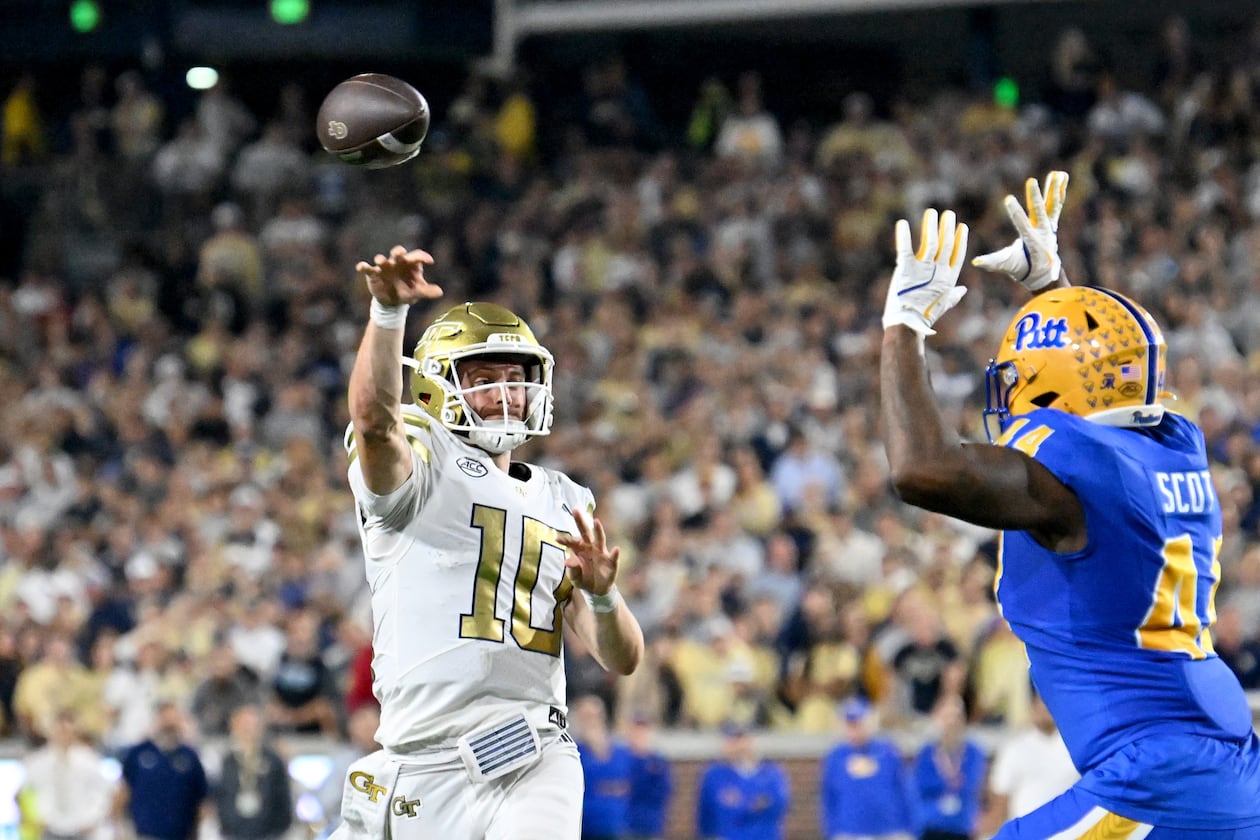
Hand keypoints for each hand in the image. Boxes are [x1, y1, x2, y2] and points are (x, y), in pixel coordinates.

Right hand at [355, 245, 442, 305]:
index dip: (423, 257)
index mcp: (411, 264)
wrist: (393, 302)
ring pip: (382, 259)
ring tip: (380, 260)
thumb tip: (440, 292)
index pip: (417, 256)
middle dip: (398, 251)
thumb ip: (427, 291)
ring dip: (381, 259)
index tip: (430, 261)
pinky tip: (360, 267)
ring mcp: (385, 266)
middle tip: (399, 252)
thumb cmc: (408, 292)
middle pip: (398, 253)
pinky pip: (367, 268)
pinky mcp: (374, 273)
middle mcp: (398, 262)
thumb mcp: (418, 292)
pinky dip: (364, 267)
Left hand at [557, 509, 620, 596]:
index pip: (572, 542)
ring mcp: (601, 553)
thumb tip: (566, 561)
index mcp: (579, 550)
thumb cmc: (583, 580)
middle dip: (580, 521)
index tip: (557, 539)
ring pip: (600, 539)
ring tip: (596, 522)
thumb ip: (572, 570)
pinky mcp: (611, 562)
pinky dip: (615, 554)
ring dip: (598, 530)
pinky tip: (616, 550)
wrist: (597, 590)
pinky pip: (613, 557)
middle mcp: (590, 548)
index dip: (565, 540)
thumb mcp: (575, 578)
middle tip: (575, 510)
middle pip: (585, 532)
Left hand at [882, 208, 968, 336]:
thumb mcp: (943, 304)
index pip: (957, 255)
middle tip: (947, 214)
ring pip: (930, 242)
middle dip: (947, 227)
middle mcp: (938, 272)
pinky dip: (903, 235)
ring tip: (931, 212)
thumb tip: (963, 290)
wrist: (907, 325)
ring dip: (931, 226)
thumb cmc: (924, 316)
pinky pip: (905, 248)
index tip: (961, 226)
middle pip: (946, 244)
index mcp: (949, 279)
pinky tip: (902, 223)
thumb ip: (953, 295)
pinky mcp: (905, 270)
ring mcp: (922, 270)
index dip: (960, 239)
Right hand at [971, 171, 1067, 291]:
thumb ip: (992, 262)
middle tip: (1031, 181)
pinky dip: (1059, 190)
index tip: (1007, 199)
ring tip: (1056, 174)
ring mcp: (1049, 226)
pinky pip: (1057, 205)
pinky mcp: (1052, 222)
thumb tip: (975, 262)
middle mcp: (1042, 232)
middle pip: (1039, 211)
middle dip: (1035, 197)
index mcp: (1030, 241)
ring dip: (1053, 190)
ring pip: (1052, 205)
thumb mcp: (1006, 265)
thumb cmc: (1022, 268)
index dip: (1015, 212)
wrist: (1043, 274)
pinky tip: (1062, 176)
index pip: (1022, 224)